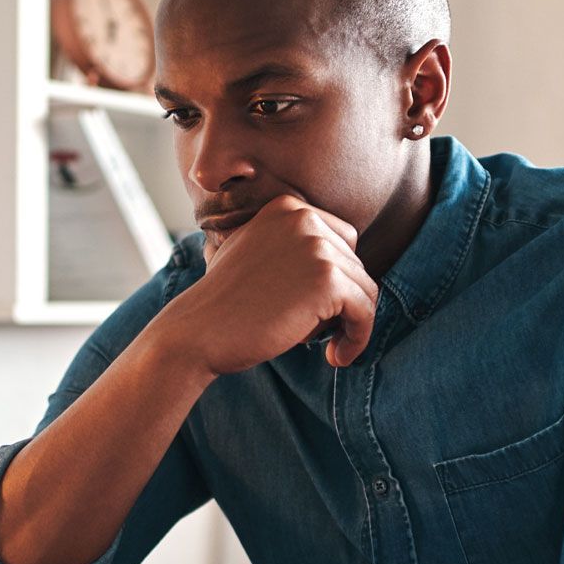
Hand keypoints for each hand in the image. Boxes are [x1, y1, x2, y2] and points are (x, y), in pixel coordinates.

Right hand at [157, 196, 378, 371]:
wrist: (198, 331)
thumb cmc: (221, 304)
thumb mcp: (252, 254)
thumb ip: (288, 247)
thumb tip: (335, 265)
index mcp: (286, 208)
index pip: (340, 240)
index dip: (335, 278)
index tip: (320, 310)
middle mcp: (303, 218)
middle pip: (354, 264)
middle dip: (342, 301)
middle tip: (318, 332)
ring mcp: (317, 246)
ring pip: (364, 288)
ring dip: (351, 322)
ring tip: (328, 347)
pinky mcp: (327, 280)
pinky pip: (365, 310)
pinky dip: (358, 337)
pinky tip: (335, 356)